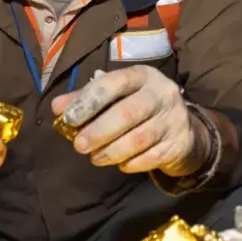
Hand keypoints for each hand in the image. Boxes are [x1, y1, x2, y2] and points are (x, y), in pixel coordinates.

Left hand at [51, 66, 208, 176]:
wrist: (184, 130)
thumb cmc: (140, 108)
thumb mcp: (117, 96)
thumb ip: (86, 99)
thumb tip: (57, 107)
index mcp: (142, 76)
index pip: (114, 83)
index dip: (89, 101)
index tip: (68, 118)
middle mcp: (162, 93)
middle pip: (127, 113)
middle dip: (98, 131)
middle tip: (79, 145)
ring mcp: (174, 119)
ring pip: (139, 138)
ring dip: (111, 151)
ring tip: (95, 158)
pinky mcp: (179, 144)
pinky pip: (151, 158)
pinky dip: (131, 163)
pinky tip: (120, 164)